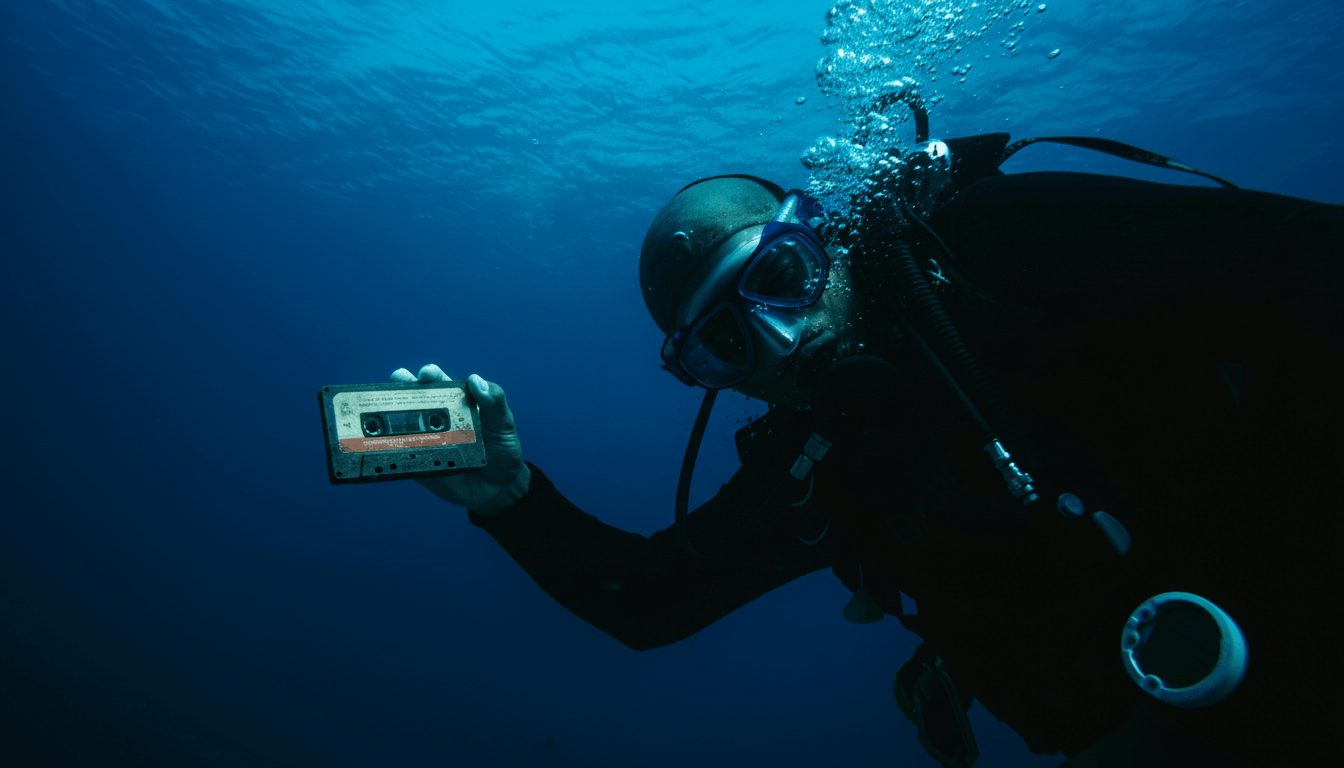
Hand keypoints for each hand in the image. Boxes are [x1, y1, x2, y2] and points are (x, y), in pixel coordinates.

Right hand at [389, 364, 530, 515]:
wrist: (500, 488)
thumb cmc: (502, 450)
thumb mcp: (503, 423)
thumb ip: (494, 402)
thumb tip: (476, 380)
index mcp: (456, 404)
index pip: (439, 384)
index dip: (430, 375)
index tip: (428, 374)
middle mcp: (437, 420)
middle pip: (413, 401)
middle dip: (400, 389)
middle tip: (397, 383)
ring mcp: (426, 442)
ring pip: (403, 426)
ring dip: (389, 417)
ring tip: (382, 412)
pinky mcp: (419, 465)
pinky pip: (401, 458)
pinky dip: (391, 451)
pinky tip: (385, 444)